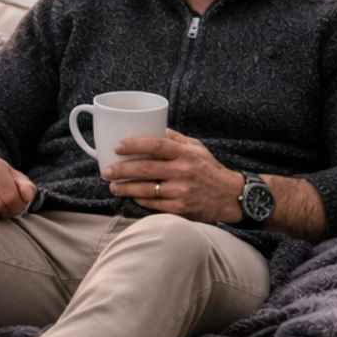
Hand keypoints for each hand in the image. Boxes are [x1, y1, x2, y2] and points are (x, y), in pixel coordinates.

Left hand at [105, 130, 242, 223]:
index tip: (118, 146)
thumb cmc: (209, 169)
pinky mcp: (180, 209)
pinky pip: (153, 204)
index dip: (135, 144)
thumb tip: (152, 126)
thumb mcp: (196, 148)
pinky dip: (139, 200)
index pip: (157, 145)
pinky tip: (130, 196)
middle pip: (146, 169)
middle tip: (107, 171)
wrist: (230, 196)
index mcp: (186, 153)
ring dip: (125, 188)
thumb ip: (175, 138)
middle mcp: (183, 171)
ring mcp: (181, 192)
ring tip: (113, 186)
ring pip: (146, 190)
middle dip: (122, 170)